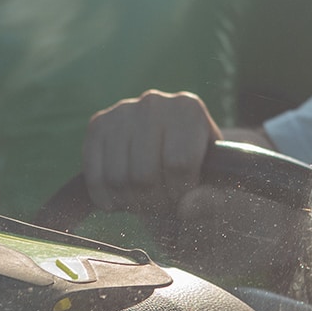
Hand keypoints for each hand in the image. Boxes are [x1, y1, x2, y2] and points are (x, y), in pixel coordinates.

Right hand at [81, 90, 220, 212]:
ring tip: (145, 202)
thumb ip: (212, 201)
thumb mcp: (217, 188)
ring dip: (131, 203)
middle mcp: (155, 103)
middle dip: (153, 203)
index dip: (179, 193)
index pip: (179, 164)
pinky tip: (122, 201)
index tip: (182, 201)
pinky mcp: (97, 125)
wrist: (170, 153)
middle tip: (162, 206)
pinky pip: (94, 176)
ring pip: (117, 178)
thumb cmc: (199, 173)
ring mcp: (122, 111)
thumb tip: (187, 207)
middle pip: (144, 174)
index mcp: (189, 109)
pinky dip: (106, 200)